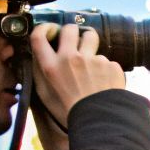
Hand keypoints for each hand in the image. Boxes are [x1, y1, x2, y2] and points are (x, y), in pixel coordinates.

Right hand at [29, 24, 123, 149]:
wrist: (99, 121)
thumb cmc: (69, 111)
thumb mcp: (45, 94)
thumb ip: (40, 72)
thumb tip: (39, 56)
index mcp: (51, 67)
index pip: (39, 36)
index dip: (43, 28)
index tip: (50, 30)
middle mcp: (70, 59)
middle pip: (70, 29)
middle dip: (72, 32)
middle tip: (75, 41)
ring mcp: (92, 60)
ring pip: (91, 37)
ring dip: (90, 43)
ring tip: (91, 59)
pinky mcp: (110, 64)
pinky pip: (106, 58)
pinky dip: (105, 67)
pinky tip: (104, 82)